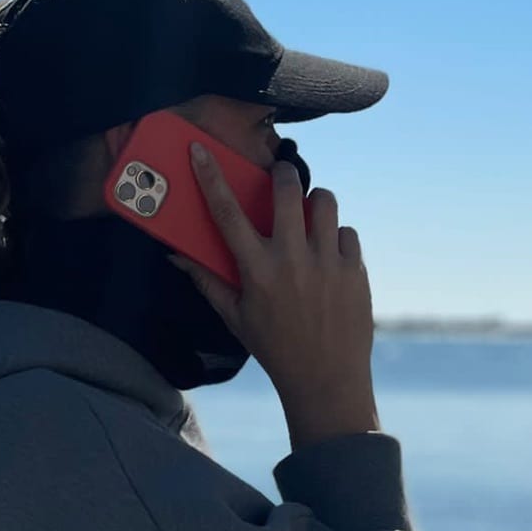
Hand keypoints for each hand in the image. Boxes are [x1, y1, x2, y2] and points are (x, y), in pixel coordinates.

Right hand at [169, 148, 378, 443]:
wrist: (326, 380)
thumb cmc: (275, 348)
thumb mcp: (235, 317)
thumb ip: (207, 281)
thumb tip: (176, 255)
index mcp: (257, 271)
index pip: (227, 213)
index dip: (211, 177)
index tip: (201, 150)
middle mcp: (293, 260)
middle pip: (288, 189)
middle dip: (284, 174)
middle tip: (281, 178)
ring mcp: (328, 263)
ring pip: (325, 202)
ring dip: (314, 202)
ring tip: (309, 217)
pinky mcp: (355, 270)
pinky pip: (347, 232)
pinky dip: (337, 237)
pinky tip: (330, 255)